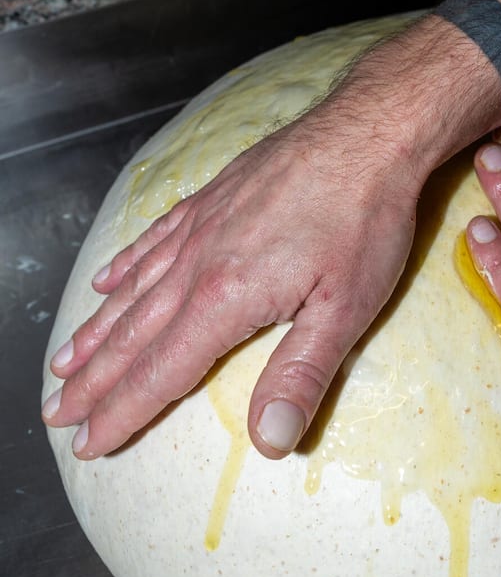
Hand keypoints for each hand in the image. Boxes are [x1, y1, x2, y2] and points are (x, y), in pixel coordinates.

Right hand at [43, 101, 420, 459]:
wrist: (366, 132)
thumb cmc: (364, 221)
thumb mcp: (347, 308)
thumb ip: (302, 375)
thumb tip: (271, 442)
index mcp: (225, 298)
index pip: (160, 372)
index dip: (122, 413)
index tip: (88, 443)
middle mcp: (197, 263)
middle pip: (132, 335)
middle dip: (93, 381)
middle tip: (58, 413)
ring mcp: (200, 226)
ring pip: (134, 289)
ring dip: (96, 331)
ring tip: (65, 362)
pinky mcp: (211, 197)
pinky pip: (153, 239)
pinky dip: (125, 265)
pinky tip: (106, 281)